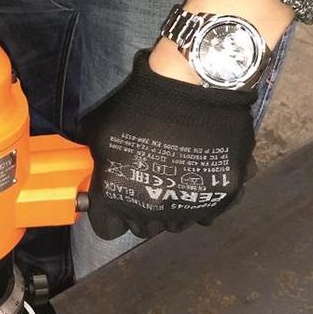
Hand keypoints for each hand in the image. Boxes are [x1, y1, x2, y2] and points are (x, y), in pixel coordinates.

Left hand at [80, 51, 256, 238]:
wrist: (193, 85)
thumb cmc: (142, 105)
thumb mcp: (102, 130)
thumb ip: (95, 158)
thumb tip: (90, 170)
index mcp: (120, 197)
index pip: (108, 228)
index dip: (109, 213)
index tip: (115, 198)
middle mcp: (154, 210)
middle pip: (144, 229)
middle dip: (142, 210)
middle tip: (146, 184)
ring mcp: (190, 205)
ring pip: (177, 224)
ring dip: (172, 208)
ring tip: (174, 181)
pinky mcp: (223, 194)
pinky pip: (209, 212)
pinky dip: (204, 200)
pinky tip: (199, 180)